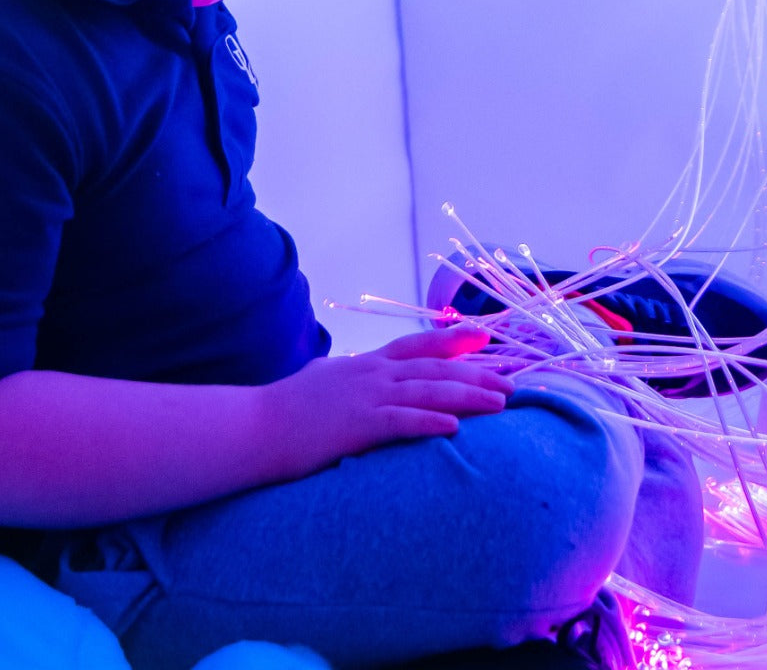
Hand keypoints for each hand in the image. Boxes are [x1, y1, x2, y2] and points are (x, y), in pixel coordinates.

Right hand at [262, 325, 513, 479]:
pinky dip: (429, 423)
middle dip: (476, 373)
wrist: (254, 427)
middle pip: (434, 369)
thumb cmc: (285, 408)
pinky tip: (455, 428)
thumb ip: (343, 372)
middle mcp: (371, 374)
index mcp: (364, 363)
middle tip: (512, 381)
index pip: (416, 346)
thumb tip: (347, 368)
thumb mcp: (320, 378)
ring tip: (501, 404)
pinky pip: (401, 423)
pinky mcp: (356, 426)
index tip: (484, 338)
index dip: (452, 342)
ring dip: (468, 396)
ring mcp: (365, 398)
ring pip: (427, 392)